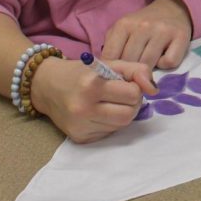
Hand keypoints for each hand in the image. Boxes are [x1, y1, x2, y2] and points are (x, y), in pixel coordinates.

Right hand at [29, 56, 156, 142]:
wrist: (46, 86)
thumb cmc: (81, 72)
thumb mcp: (109, 62)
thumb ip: (136, 70)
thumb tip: (154, 89)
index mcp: (92, 85)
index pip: (133, 94)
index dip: (135, 87)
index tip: (126, 83)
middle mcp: (83, 108)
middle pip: (129, 115)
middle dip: (132, 104)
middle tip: (123, 96)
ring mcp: (80, 126)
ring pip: (120, 126)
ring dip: (122, 114)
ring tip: (111, 103)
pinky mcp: (79, 138)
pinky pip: (108, 134)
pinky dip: (110, 124)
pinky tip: (100, 113)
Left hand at [101, 0, 192, 68]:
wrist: (172, 9)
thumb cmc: (142, 25)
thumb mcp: (122, 30)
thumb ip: (111, 48)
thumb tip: (105, 72)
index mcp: (124, 24)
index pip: (111, 57)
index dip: (112, 70)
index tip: (116, 74)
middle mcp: (144, 26)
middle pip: (130, 63)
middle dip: (130, 72)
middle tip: (133, 74)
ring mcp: (163, 31)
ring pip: (149, 65)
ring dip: (147, 71)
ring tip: (147, 66)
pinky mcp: (182, 37)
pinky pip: (169, 63)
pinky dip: (165, 65)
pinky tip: (163, 57)